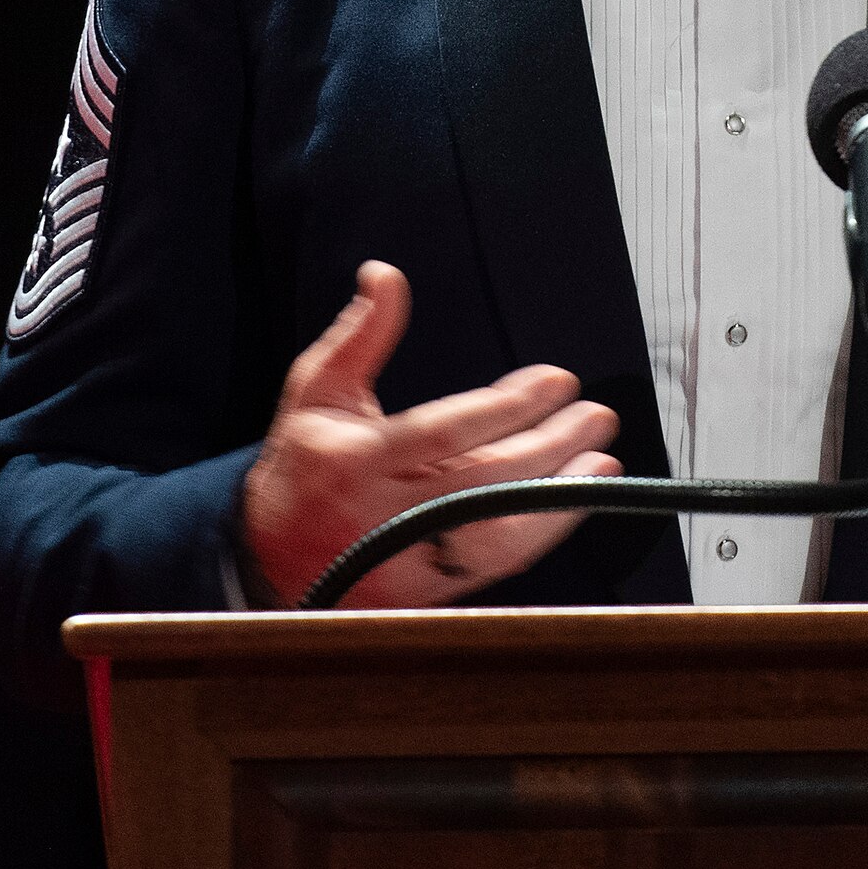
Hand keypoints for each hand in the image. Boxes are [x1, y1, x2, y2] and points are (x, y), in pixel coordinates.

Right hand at [240, 261, 620, 607]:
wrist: (267, 552)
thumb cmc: (305, 458)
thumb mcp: (316, 388)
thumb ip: (359, 334)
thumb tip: (385, 274)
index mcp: (354, 462)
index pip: (444, 434)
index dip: (506, 409)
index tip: (557, 380)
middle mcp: (380, 518)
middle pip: (480, 484)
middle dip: (548, 447)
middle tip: (595, 415)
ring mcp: (402, 563)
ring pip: (492, 538)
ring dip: (556, 499)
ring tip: (600, 461)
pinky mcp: (422, 593)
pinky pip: (490, 567)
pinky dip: (537, 535)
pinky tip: (570, 502)